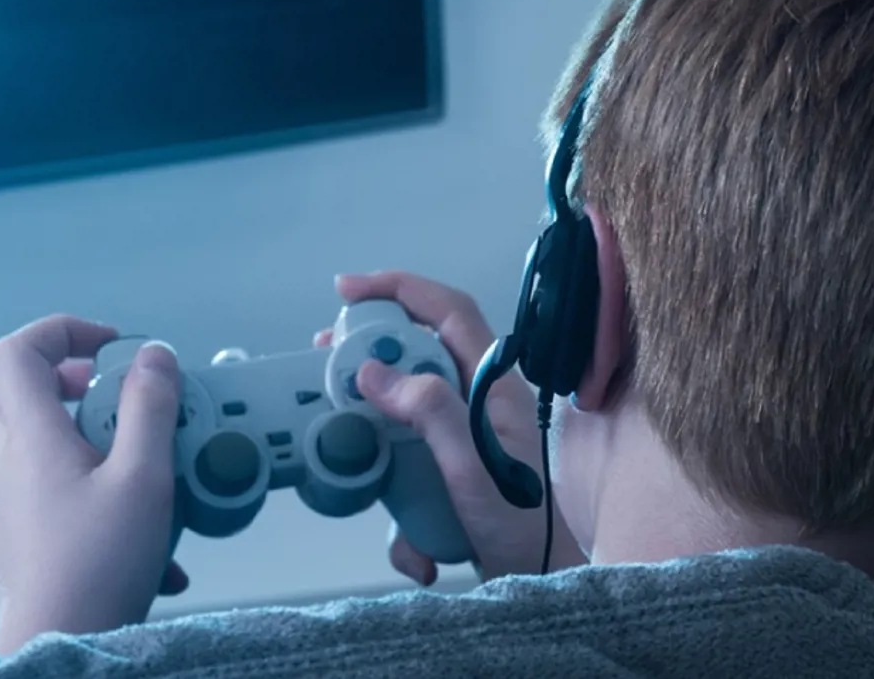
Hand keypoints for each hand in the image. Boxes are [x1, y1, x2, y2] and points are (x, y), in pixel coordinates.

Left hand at [0, 315, 188, 654]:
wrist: (56, 644)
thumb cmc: (96, 567)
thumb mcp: (144, 478)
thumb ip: (150, 410)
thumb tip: (153, 356)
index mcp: (32, 438)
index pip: (18, 352)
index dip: (63, 331)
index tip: (113, 348)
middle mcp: (11, 465)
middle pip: (10, 392)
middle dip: (64, 380)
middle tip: (109, 393)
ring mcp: (11, 503)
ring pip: (32, 443)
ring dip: (84, 436)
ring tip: (141, 464)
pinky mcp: (23, 537)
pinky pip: (51, 492)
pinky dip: (93, 490)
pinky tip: (148, 533)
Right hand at [322, 272, 587, 583]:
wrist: (548, 585)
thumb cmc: (523, 524)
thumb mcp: (473, 466)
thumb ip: (431, 412)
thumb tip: (373, 370)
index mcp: (495, 385)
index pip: (448, 311)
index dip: (399, 288)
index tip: (347, 291)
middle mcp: (482, 401)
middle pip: (419, 350)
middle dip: (370, 350)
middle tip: (325, 356)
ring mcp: (467, 437)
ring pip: (407, 408)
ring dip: (373, 426)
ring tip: (340, 435)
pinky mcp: (454, 473)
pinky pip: (412, 468)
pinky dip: (400, 507)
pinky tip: (413, 549)